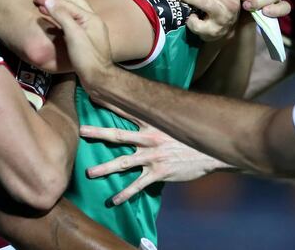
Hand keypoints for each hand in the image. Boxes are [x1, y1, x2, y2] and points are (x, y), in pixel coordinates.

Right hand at [33, 0, 112, 85]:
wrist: (98, 79)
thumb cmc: (86, 57)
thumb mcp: (73, 34)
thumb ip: (62, 16)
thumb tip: (49, 0)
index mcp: (91, 18)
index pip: (69, 2)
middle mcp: (93, 21)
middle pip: (73, 4)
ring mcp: (90, 30)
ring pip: (73, 12)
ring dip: (58, 7)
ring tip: (43, 6)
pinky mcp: (86, 39)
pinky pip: (72, 22)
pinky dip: (61, 18)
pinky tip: (53, 20)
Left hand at [80, 106, 225, 204]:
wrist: (214, 151)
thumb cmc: (190, 135)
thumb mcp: (173, 120)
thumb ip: (157, 116)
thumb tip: (146, 106)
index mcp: (152, 123)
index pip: (126, 111)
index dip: (110, 103)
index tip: (93, 94)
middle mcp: (149, 138)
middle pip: (118, 135)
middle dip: (98, 133)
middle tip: (80, 131)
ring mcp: (153, 157)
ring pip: (124, 162)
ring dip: (105, 168)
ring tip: (89, 173)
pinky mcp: (159, 173)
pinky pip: (138, 185)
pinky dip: (125, 193)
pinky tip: (114, 200)